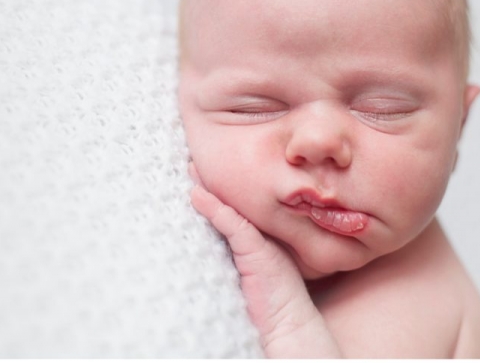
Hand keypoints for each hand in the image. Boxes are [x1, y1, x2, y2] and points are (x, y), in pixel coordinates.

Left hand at [188, 162, 341, 357]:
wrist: (289, 321)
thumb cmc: (270, 299)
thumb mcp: (248, 268)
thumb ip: (232, 244)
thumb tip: (205, 226)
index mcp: (260, 234)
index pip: (235, 204)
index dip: (217, 187)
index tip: (197, 168)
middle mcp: (262, 231)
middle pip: (234, 200)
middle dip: (213, 179)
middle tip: (191, 157)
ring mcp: (261, 238)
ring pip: (232, 206)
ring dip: (210, 186)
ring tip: (190, 167)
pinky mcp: (257, 249)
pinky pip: (232, 224)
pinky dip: (214, 208)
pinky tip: (197, 195)